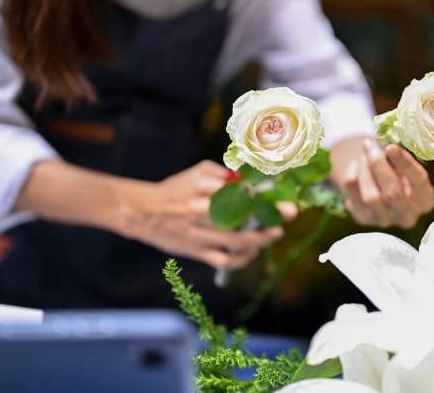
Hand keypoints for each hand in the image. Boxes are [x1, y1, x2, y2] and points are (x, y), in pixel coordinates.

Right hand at [118, 160, 296, 269]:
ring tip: (276, 232)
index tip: (272, 193)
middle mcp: (200, 211)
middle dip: (269, 215)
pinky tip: (253, 251)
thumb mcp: (198, 172)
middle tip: (289, 212)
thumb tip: (252, 180)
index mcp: (200, 188)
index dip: (256, 194)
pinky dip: (242, 259)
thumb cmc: (176, 190)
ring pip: (236, 241)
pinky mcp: (197, 252)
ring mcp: (199, 234)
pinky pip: (224, 261)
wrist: (144, 213)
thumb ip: (224, 174)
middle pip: (240, 216)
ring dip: (261, 238)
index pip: (235, 191)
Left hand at [330, 137, 433, 228]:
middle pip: (393, 191)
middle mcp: (407, 216)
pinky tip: (357, 165)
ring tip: (364, 154)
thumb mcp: (404, 168)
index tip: (391, 147)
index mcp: (425, 202)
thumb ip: (399, 160)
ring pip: (371, 196)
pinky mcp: (363, 218)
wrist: (378, 189)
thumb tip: (387, 150)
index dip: (405, 163)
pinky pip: (353, 192)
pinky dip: (352, 172)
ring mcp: (384, 221)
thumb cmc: (398, 174)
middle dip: (380, 165)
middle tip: (370, 146)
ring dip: (365, 170)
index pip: (419, 182)